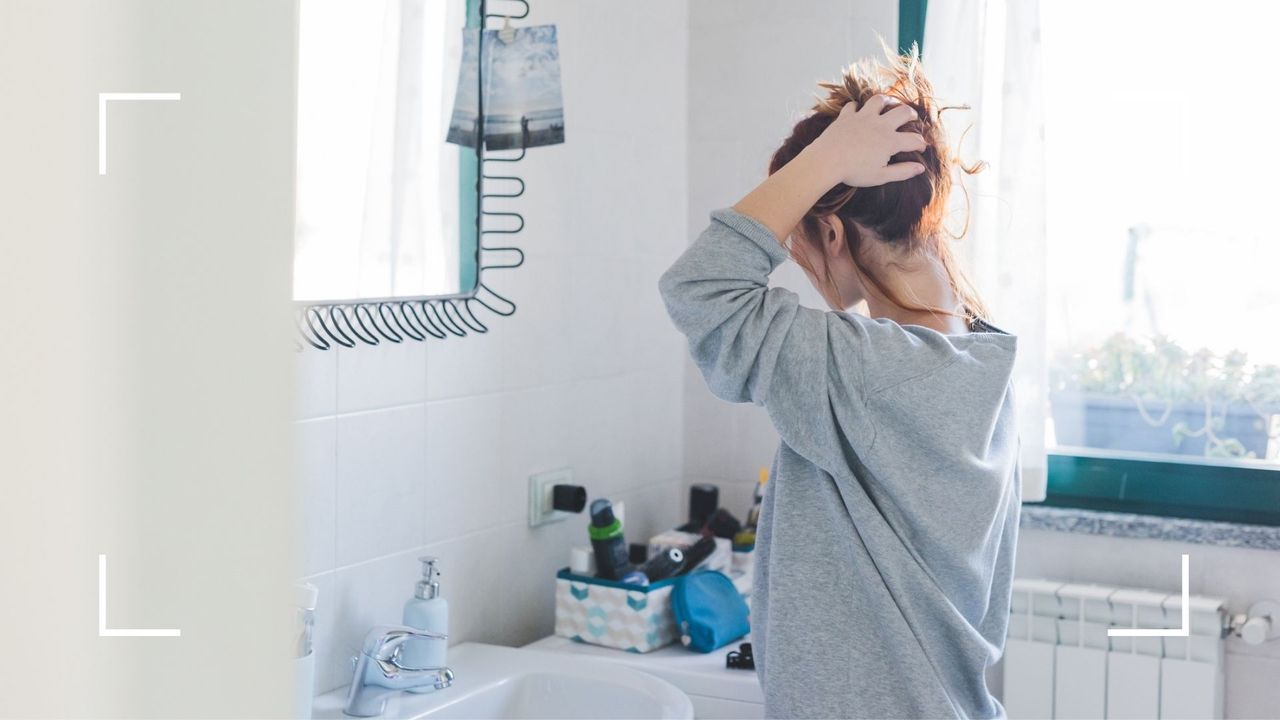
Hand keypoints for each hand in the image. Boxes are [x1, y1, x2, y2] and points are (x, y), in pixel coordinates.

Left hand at [806, 94, 927, 187]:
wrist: (826, 161)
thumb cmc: (854, 172)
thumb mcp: (881, 176)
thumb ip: (902, 172)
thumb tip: (921, 168)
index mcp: (890, 141)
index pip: (913, 140)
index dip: (920, 144)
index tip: (921, 148)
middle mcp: (880, 125)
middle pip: (902, 112)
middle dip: (911, 114)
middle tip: (912, 118)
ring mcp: (863, 117)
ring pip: (880, 100)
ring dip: (887, 101)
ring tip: (890, 104)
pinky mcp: (847, 116)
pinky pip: (853, 106)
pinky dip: (856, 107)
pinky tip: (858, 111)